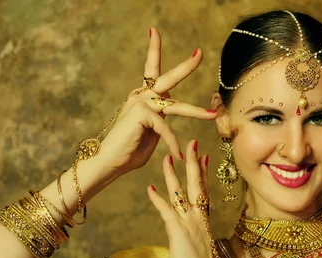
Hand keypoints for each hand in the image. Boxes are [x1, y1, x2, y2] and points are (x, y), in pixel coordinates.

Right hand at [97, 28, 216, 175]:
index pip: (151, 72)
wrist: (108, 163)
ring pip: (176, 107)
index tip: (153, 31)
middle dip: (186, 66)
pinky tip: (176, 155)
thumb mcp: (150, 137)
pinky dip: (172, 143)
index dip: (153, 50)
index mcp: (142, 98)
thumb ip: (161, 127)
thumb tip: (171, 125)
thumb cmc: (128, 153)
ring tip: (213, 115)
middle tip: (200, 53)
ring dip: (196, 112)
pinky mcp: (142, 113)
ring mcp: (141, 102)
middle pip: (167, 77)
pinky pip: (166, 129)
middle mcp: (141, 96)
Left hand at [147, 140, 218, 257]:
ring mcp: (189, 225)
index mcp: (204, 225)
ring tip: (168, 157)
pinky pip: (166, 211)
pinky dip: (157, 199)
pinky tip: (150, 187)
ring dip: (173, 174)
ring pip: (180, 193)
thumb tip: (201, 248)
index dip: (203, 175)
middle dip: (193, 163)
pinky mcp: (178, 233)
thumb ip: (200, 247)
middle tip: (193, 143)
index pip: (204, 194)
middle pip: (196, 186)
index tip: (204, 158)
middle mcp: (198, 221)